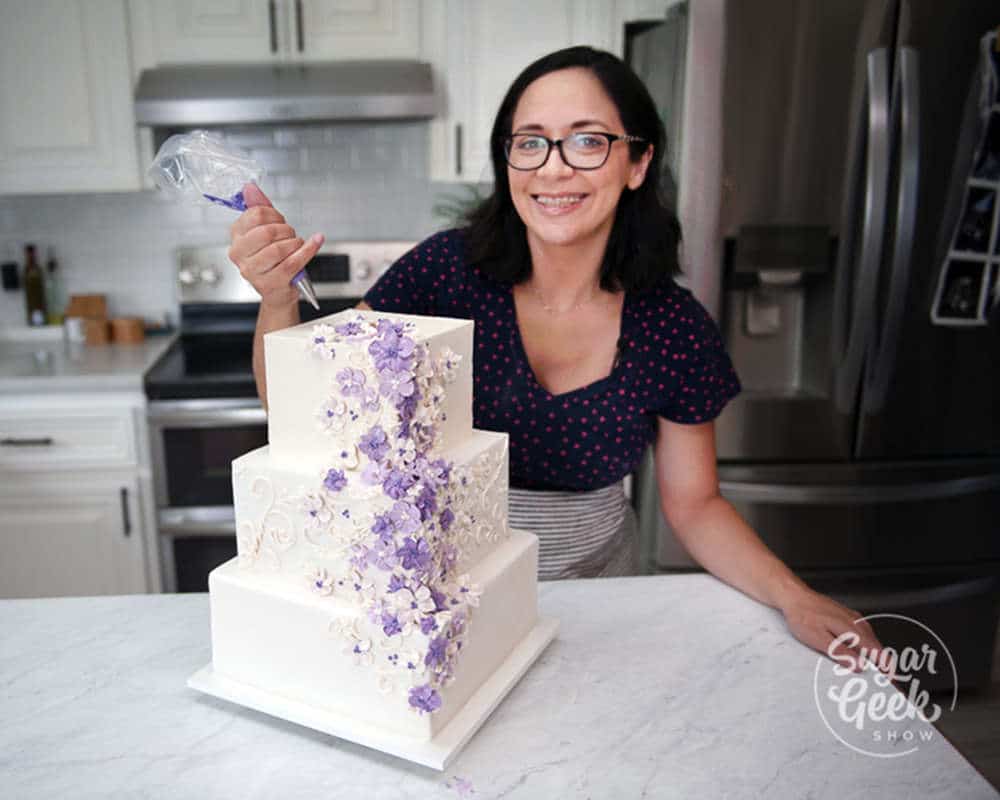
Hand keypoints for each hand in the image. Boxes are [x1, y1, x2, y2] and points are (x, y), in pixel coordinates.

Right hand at [227, 183, 323, 307]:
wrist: (277, 291)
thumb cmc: (272, 260)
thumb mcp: (265, 231)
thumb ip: (259, 207)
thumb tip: (250, 187)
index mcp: (236, 237)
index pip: (255, 215)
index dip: (274, 215)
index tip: (279, 220)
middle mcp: (240, 255)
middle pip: (267, 232)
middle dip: (285, 230)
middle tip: (290, 235)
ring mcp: (253, 271)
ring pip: (279, 248)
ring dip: (295, 243)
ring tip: (297, 245)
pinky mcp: (271, 283)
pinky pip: (294, 262)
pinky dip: (308, 249)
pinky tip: (315, 242)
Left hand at [780, 588, 892, 676]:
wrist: (794, 596)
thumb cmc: (803, 615)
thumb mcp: (819, 639)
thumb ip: (840, 653)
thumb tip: (859, 665)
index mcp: (853, 630)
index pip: (878, 653)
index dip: (887, 669)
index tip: (892, 681)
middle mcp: (857, 623)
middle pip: (878, 648)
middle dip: (884, 666)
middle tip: (887, 682)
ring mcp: (854, 619)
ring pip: (871, 642)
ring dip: (876, 657)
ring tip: (877, 673)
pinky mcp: (848, 618)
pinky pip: (863, 635)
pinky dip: (867, 648)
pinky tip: (862, 655)